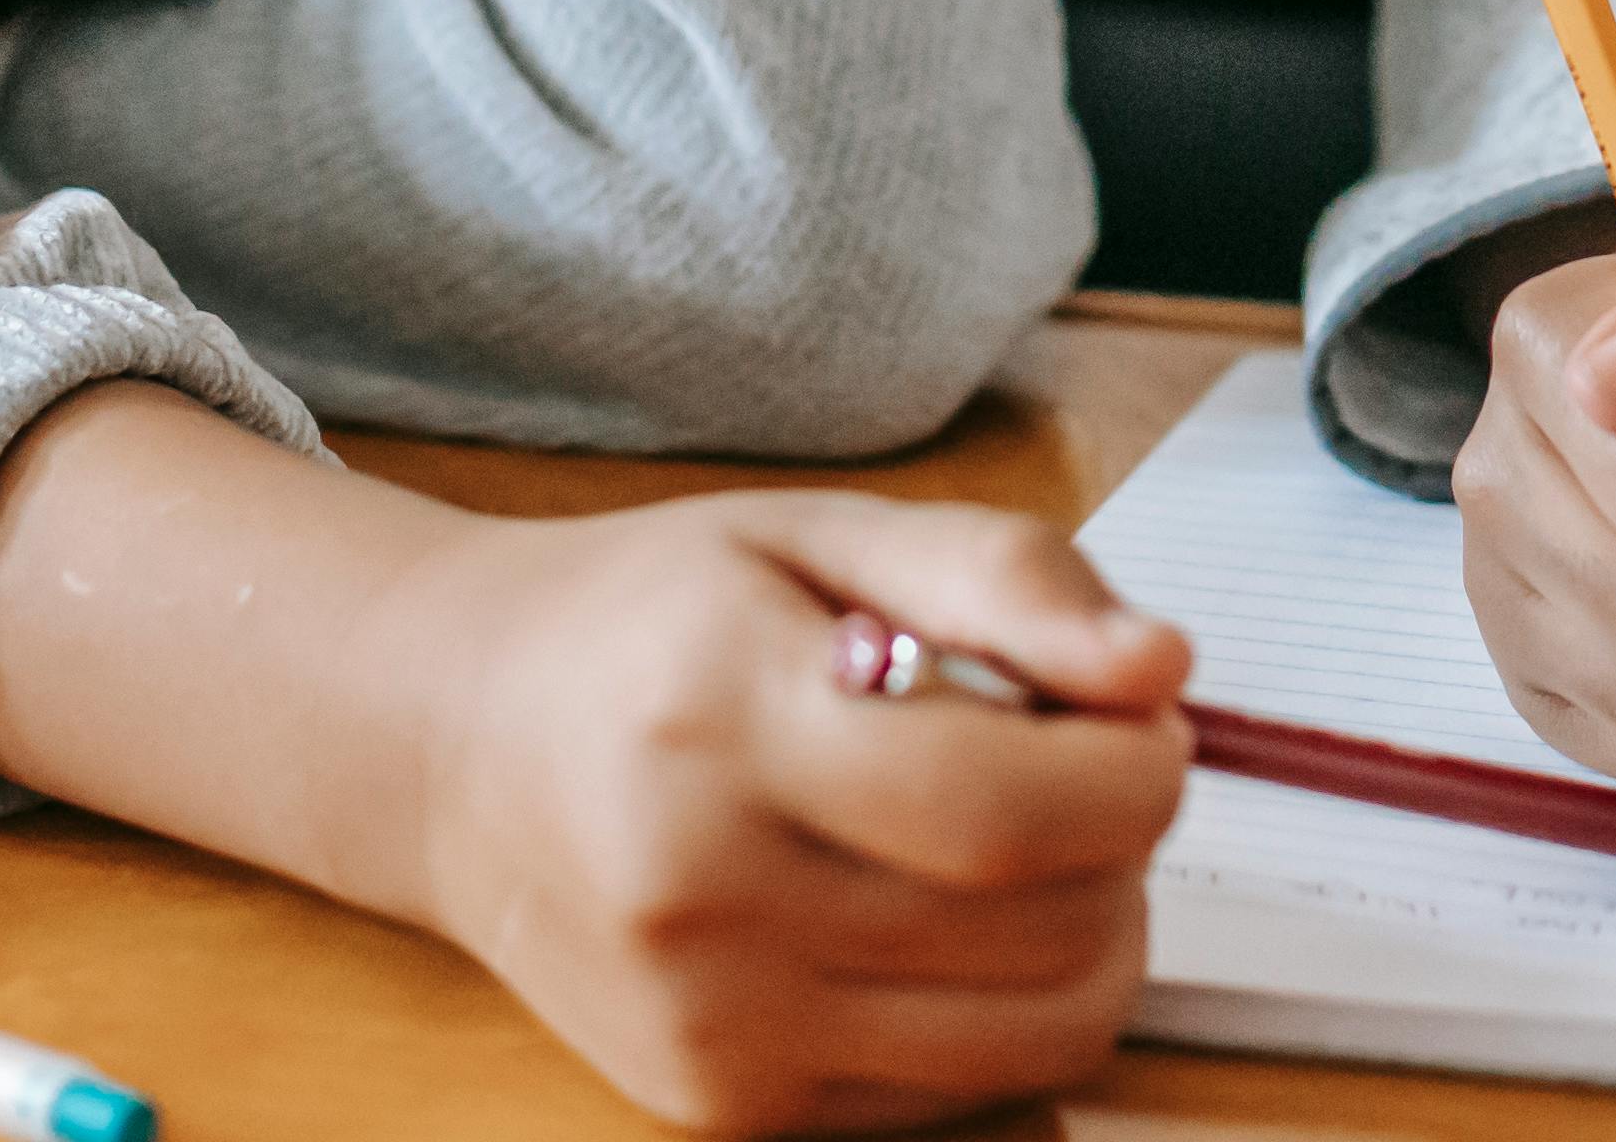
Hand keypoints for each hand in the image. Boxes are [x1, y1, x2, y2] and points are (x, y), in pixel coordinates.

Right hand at [391, 489, 1189, 1133]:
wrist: (454, 746)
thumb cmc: (649, 623)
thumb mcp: (821, 532)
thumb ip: (1006, 579)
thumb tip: (1161, 669)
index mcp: (723, 727)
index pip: (1004, 810)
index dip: (1134, 773)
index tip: (1146, 718)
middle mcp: (703, 901)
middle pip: (1039, 932)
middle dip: (1126, 845)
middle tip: (1087, 763)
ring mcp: (710, 1029)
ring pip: (1030, 1036)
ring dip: (1091, 935)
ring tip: (1027, 841)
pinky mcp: (724, 1108)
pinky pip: (959, 1090)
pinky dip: (1004, 1007)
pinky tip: (945, 911)